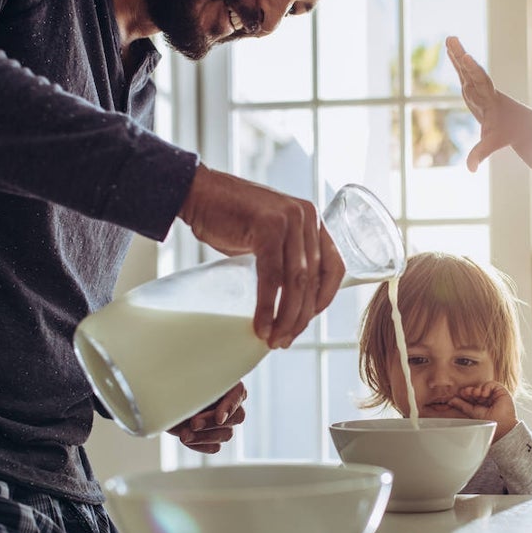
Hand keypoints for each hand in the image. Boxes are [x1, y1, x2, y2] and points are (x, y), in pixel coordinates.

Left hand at [167, 383, 246, 453]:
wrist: (160, 399)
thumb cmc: (174, 383)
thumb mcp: (184, 380)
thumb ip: (197, 384)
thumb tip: (204, 386)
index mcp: (227, 384)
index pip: (239, 394)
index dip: (231, 407)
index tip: (219, 418)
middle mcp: (229, 403)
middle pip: (237, 417)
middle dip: (212, 422)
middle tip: (193, 423)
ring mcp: (223, 423)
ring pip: (226, 434)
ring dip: (204, 436)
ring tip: (184, 435)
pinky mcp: (213, 437)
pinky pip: (214, 447)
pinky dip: (200, 445)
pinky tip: (187, 439)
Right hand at [178, 168, 344, 347]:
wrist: (198, 192)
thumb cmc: (230, 217)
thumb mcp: (269, 235)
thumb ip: (286, 258)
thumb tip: (293, 301)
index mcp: (312, 220)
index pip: (334, 266)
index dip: (325, 298)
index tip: (308, 320)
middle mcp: (306, 217)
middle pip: (313, 279)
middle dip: (301, 316)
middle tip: (285, 340)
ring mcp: (289, 220)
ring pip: (296, 281)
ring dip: (286, 317)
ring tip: (274, 339)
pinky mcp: (268, 227)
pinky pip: (272, 276)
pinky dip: (267, 306)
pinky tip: (261, 325)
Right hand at [445, 36, 515, 172]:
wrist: (521, 123)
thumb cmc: (507, 133)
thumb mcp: (493, 143)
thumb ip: (480, 154)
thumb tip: (471, 169)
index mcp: (489, 100)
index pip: (480, 84)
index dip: (472, 71)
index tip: (465, 59)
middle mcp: (484, 90)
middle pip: (471, 71)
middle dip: (462, 58)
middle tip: (454, 41)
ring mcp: (479, 88)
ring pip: (467, 69)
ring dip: (457, 54)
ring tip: (449, 38)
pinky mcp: (475, 88)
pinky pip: (464, 72)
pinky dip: (457, 61)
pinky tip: (450, 49)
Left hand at [447, 381, 517, 440]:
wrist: (502, 426)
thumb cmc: (489, 422)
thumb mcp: (472, 412)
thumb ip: (462, 405)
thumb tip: (451, 400)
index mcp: (479, 404)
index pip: (470, 395)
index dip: (465, 393)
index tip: (461, 393)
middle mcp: (486, 399)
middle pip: (476, 389)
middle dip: (470, 390)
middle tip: (467, 392)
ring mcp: (493, 395)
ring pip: (482, 386)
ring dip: (478, 389)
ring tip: (477, 395)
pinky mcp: (501, 391)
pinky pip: (491, 384)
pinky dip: (486, 387)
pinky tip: (484, 394)